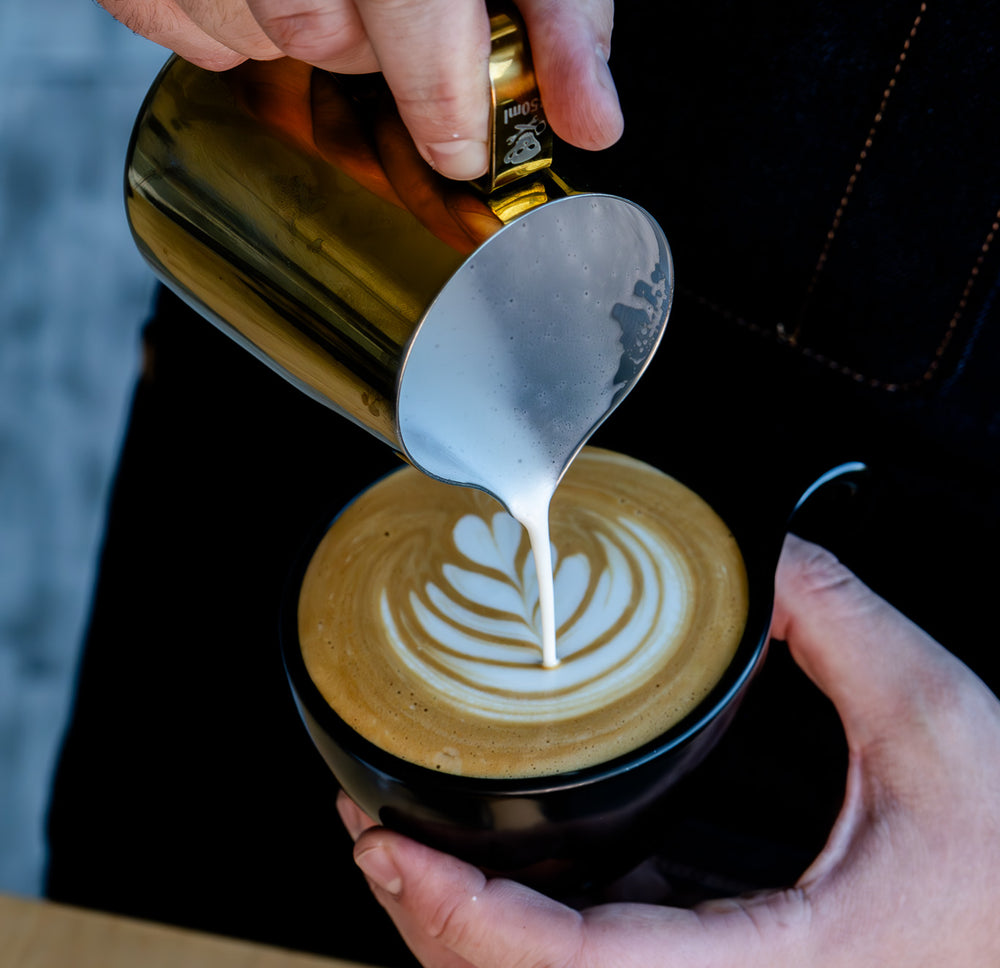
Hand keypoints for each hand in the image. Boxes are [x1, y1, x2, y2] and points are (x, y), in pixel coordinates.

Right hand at [64, 0, 621, 178]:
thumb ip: (559, 6)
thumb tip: (591, 120)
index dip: (435, 85)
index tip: (458, 145)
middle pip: (320, 31)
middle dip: (369, 56)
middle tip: (389, 14)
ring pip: (242, 34)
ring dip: (294, 39)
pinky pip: (163, 20)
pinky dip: (217, 27)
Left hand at [338, 534, 999, 966]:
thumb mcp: (943, 729)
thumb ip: (845, 626)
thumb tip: (771, 551)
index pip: (574, 967)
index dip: (460, 914)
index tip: (386, 843)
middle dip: (428, 916)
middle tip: (371, 827)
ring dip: (462, 927)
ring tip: (406, 847)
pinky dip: (522, 929)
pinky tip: (498, 871)